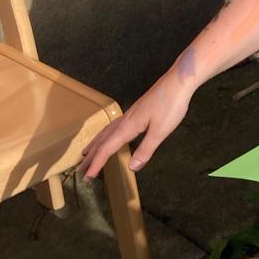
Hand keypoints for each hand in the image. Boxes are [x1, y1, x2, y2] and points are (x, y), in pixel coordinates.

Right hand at [79, 67, 194, 178]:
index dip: (97, 163)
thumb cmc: (171, 104)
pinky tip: (110, 137)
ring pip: (106, 132)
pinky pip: (114, 127)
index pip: (107, 148)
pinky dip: (106, 135)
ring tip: (86, 153)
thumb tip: (132, 166)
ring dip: (95, 145)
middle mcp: (125, 120)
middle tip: (81, 170)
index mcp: (128, 126)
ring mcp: (130, 115)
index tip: (87, 177)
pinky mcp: (136, 112)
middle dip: (91, 156)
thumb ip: (146, 149)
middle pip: (102, 140)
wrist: (178, 82)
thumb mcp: (160, 131)